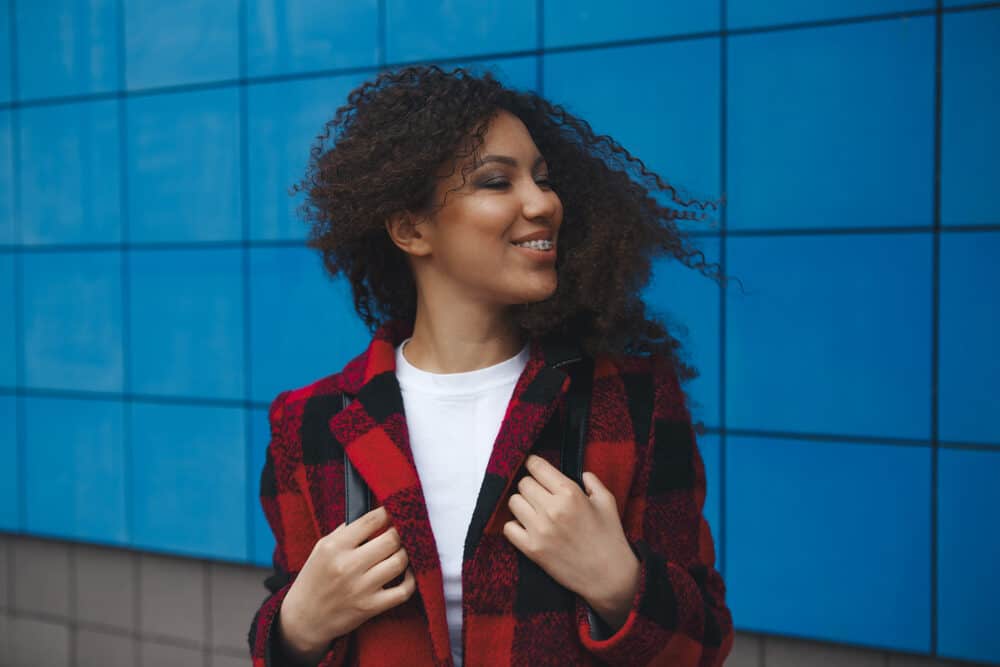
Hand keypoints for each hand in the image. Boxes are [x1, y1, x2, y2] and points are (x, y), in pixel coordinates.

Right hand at [279, 506, 416, 662]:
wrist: (304, 618)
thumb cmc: (315, 578)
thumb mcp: (322, 548)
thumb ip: (347, 531)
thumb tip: (376, 515)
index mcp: (334, 547)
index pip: (371, 520)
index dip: (388, 512)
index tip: (393, 512)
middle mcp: (348, 566)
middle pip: (391, 540)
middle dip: (400, 533)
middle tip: (400, 532)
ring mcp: (360, 588)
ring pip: (400, 561)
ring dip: (405, 553)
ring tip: (401, 550)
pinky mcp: (370, 607)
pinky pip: (403, 591)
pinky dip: (411, 580)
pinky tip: (407, 572)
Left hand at [502, 455, 639, 624]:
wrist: (609, 576)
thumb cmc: (610, 538)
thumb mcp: (607, 502)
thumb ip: (592, 481)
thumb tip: (580, 473)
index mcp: (570, 493)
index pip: (537, 467)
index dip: (534, 464)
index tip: (534, 467)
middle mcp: (552, 509)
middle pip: (523, 483)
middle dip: (531, 486)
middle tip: (540, 494)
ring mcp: (540, 530)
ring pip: (513, 502)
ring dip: (522, 504)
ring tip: (534, 511)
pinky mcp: (532, 549)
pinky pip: (508, 528)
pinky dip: (515, 526)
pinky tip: (527, 528)